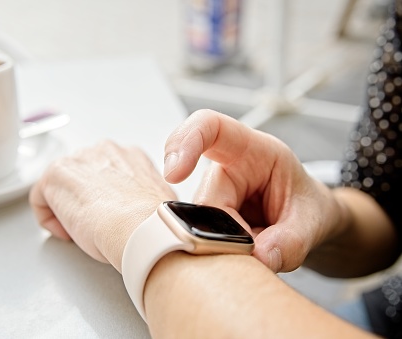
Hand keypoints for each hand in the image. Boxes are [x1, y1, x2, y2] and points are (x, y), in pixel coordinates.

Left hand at [29, 140, 176, 271]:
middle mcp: (103, 151)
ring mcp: (78, 159)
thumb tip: (142, 210)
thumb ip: (144, 197)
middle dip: (83, 201)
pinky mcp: (56, 174)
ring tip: (80, 232)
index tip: (107, 218)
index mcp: (131, 156)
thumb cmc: (153, 222)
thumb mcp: (159, 202)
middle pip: (81, 177)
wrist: (141, 227)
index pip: (106, 173)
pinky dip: (49, 219)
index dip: (103, 199)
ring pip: (61, 186)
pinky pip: (41, 198)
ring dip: (66, 210)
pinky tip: (66, 233)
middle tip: (91, 226)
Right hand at [164, 110, 342, 272]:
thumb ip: (291, 240)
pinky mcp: (205, 218)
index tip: (175, 173)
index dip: (185, 142)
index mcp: (253, 150)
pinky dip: (222, 254)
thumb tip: (259, 257)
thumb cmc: (306, 204)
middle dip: (226, 234)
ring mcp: (212, 195)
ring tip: (260, 251)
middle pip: (205, 200)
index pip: (209, 127)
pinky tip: (245, 254)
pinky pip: (201, 239)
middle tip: (256, 253)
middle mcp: (225, 170)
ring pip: (199, 226)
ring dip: (227, 247)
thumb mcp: (313, 220)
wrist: (305, 219)